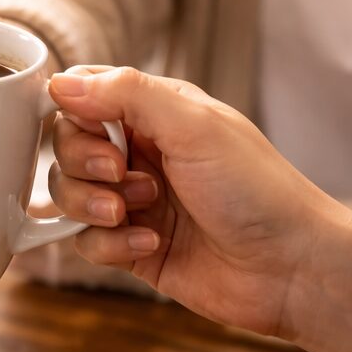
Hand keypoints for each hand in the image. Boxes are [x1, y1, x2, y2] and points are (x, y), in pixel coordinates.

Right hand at [47, 66, 342, 337]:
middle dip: (82, 162)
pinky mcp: (132, 248)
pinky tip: (151, 245)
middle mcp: (141, 154)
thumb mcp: (194, 126)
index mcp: (157, 113)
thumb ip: (126, 95)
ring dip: (90, 204)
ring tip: (132, 213)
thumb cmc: (258, 190)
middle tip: (119, 173)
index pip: (85, 96)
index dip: (75, 113)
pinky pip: (86, 242)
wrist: (291, 268)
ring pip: (68, 195)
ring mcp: (134, 202)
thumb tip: (60, 83)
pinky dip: (110, 245)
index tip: (99, 131)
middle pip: (66, 146)